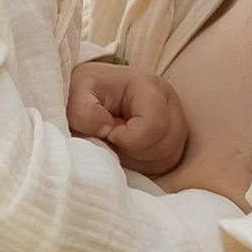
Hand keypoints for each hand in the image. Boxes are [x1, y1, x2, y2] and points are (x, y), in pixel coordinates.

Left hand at [69, 58, 190, 177]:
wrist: (90, 92)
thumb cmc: (85, 92)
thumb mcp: (76, 95)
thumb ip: (84, 111)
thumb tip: (107, 128)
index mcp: (150, 87)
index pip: (154, 126)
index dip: (127, 139)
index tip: (107, 132)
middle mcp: (170, 103)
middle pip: (165, 145)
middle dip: (132, 150)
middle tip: (110, 137)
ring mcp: (176, 123)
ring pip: (167, 158)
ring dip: (137, 159)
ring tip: (117, 142)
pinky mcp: (173, 141)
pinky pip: (165, 164)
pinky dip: (143, 164)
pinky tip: (126, 150)